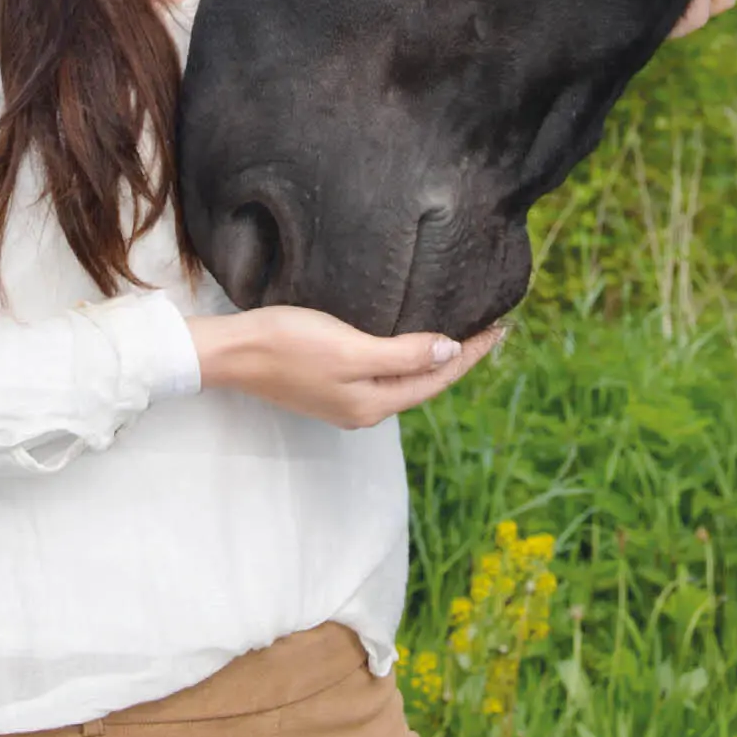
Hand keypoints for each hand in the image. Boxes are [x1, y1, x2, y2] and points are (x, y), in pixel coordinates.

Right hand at [186, 304, 505, 429]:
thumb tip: (449, 354)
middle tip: (490, 329)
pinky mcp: (330, 384)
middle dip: (460, 358)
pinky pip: (383, 373)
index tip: (501, 328)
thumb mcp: (350, 349)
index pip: (438, 378)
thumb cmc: (289, 345)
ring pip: (405, 379)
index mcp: (375, 403)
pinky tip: (409, 341)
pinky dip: (406, 358)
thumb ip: (402, 355)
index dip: (472, 354)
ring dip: (434, 359)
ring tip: (460, 335)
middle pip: (425, 382)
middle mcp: (365, 408)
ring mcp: (346, 399)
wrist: (235, 352)